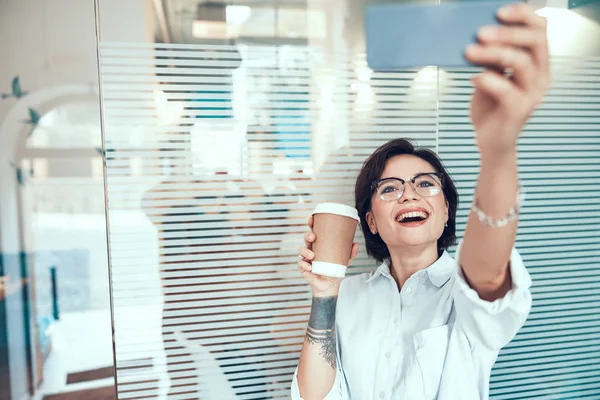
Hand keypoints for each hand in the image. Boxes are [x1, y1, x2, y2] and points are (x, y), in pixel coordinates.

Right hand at [297, 216, 359, 295]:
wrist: (330, 286)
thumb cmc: (335, 270)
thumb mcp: (345, 261)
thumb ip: (350, 253)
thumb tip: (356, 244)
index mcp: (319, 245)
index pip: (314, 232)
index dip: (311, 224)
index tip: (311, 219)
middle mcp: (311, 250)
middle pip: (306, 239)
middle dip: (307, 235)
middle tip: (313, 237)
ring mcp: (306, 259)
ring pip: (301, 250)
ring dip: (305, 251)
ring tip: (312, 255)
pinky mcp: (303, 268)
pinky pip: (300, 264)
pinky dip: (304, 265)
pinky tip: (309, 266)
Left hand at [465, 3, 549, 159]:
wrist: (490, 142)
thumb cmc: (491, 107)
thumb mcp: (491, 74)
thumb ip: (492, 57)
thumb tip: (479, 33)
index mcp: (537, 64)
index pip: (540, 30)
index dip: (523, 16)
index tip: (498, 12)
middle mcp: (541, 76)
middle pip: (535, 41)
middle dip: (506, 33)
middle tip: (480, 33)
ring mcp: (532, 94)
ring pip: (521, 62)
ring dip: (493, 53)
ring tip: (469, 52)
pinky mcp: (519, 110)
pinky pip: (505, 88)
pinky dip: (486, 80)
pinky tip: (473, 80)